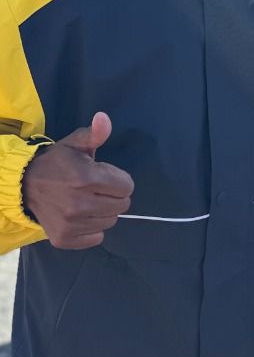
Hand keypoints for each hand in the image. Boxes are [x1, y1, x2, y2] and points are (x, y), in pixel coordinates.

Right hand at [22, 113, 134, 249]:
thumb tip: (104, 118)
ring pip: (110, 222)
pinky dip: (92, 229)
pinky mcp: (64, 238)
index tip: (105, 177)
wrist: (25, 185)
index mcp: (85, 178)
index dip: (119, 180)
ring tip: (87, 201)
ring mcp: (71, 223)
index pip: (127, 186)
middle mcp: (79, 204)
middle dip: (113, 196)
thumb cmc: (57, 164)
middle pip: (122, 205)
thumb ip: (95, 134)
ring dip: (104, 212)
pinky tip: (81, 216)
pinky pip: (96, 238)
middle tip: (97, 189)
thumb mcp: (75, 144)